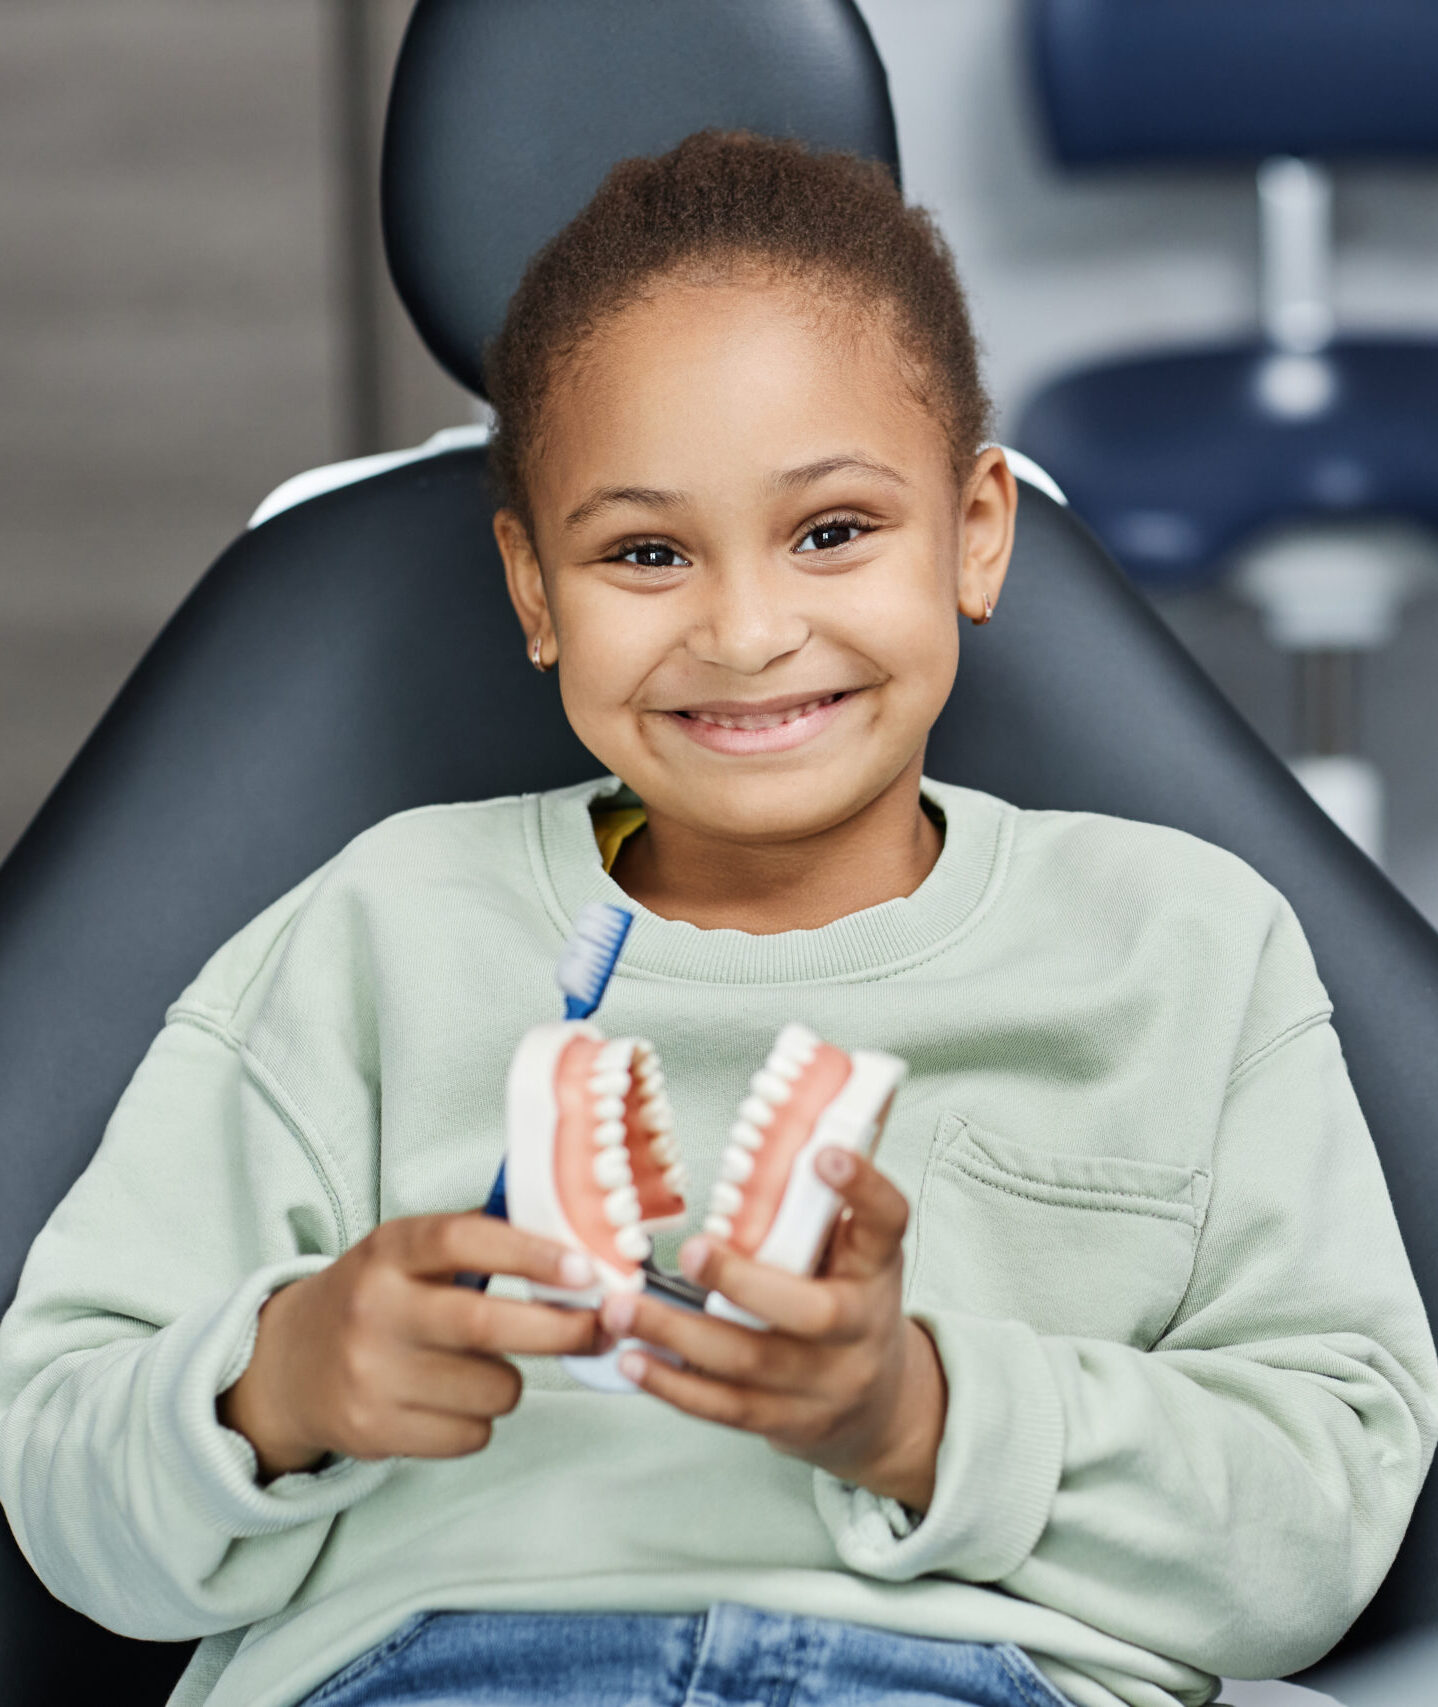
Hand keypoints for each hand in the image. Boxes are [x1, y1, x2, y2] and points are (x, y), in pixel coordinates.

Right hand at [218, 1214, 602, 1480]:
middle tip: (602, 1328)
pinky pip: (471, 1436)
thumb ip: (482, 1242)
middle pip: (487, 1325)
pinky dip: (480, 1422)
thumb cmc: (378, 1297)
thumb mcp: (411, 1252)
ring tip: (482, 1367)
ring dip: (511, 1383)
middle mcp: (376, 1308)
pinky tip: (451, 1401)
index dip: (531, 1253)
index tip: (586, 1269)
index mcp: (390, 1250)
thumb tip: (577, 1245)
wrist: (289, 1365)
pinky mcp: (373, 1430)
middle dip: (562, 1330)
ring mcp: (370, 1373)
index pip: (464, 1241)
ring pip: (493, 1389)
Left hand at [598, 1149, 946, 1511]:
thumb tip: (768, 1135)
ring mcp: (825, 1383)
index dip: (862, 1188)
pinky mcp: (787, 1422)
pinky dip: (673, 1384)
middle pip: (810, 1313)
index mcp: (877, 1267)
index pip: (886, 1222)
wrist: (880, 1407)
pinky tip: (632, 1358)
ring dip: (677, 1335)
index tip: (826, 1153)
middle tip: (689, 1251)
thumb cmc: (849, 1302)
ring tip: (621, 1307)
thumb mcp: (853, 1252)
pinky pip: (725, 1407)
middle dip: (743, 1281)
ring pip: (750, 1363)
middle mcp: (859, 1328)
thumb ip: (815, 1209)